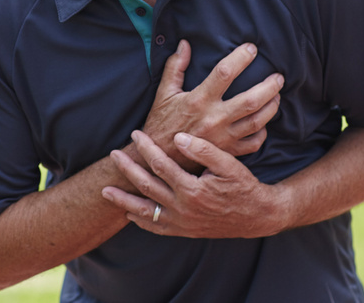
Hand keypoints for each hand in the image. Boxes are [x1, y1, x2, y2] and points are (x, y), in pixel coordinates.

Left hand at [102, 130, 290, 238]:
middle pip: (147, 187)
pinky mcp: (184, 231)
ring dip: (124, 201)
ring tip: (106, 192)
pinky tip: (130, 214)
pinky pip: (157, 227)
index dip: (146, 148)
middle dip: (128, 170)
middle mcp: (183, 209)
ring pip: (146, 212)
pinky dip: (142, 221)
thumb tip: (179, 137)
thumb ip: (204, 150)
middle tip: (114, 155)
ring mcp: (182, 223)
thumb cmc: (244, 186)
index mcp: (192, 190)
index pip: (161, 164)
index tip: (136, 133)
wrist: (257, 216)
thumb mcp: (229, 164)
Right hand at [139, 40, 282, 166]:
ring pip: (257, 121)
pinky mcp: (227, 152)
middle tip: (279, 76)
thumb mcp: (164, 92)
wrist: (160, 157)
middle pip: (251, 100)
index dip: (240, 58)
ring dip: (272, 107)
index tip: (251, 48)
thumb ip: (175, 67)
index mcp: (199, 100)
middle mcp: (214, 119)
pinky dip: (263, 132)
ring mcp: (223, 138)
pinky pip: (253, 143)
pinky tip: (264, 122)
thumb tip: (185, 44)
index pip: (224, 73)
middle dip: (269, 86)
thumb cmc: (161, 122)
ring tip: (277, 95)